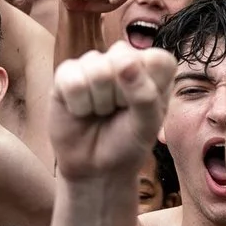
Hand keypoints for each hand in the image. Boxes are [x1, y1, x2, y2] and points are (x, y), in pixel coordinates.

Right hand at [48, 44, 176, 178]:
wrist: (94, 167)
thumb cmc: (127, 143)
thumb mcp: (146, 127)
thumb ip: (144, 94)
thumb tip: (126, 62)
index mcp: (153, 67)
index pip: (158, 60)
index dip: (150, 90)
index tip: (144, 110)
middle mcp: (124, 58)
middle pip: (124, 60)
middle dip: (121, 97)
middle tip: (118, 112)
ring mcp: (94, 63)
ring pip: (97, 70)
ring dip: (99, 103)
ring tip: (100, 112)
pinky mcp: (67, 72)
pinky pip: (72, 81)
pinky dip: (78, 105)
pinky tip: (81, 111)